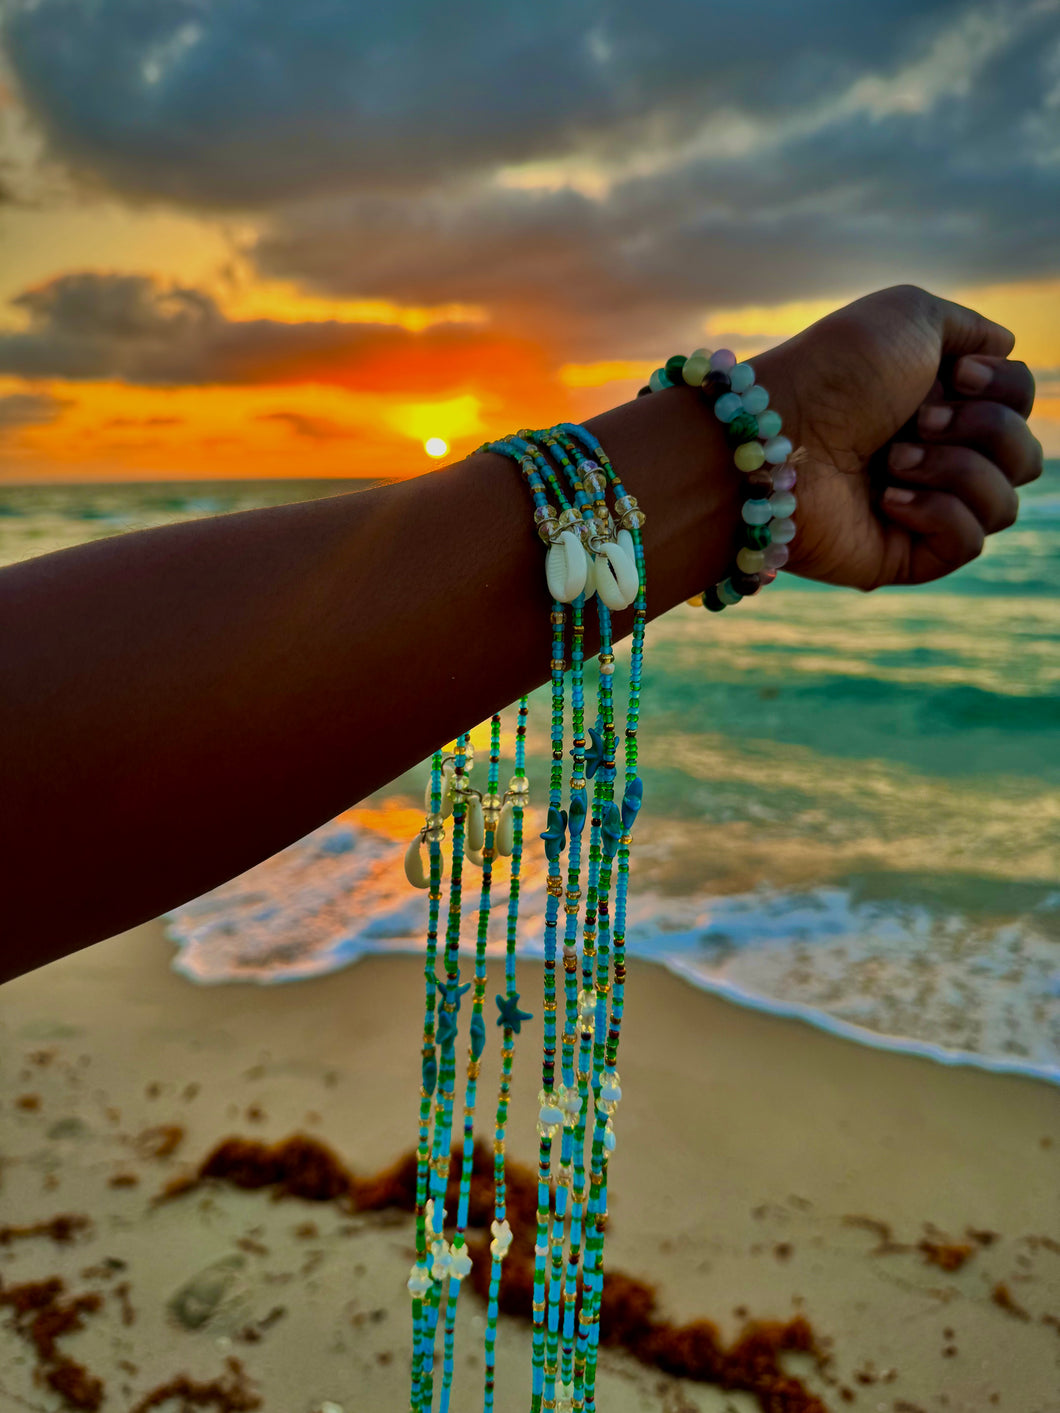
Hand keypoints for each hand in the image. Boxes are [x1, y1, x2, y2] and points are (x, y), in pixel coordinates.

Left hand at [749, 284, 1042, 591]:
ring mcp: (920, 509)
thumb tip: (1004, 351)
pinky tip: (888, 499)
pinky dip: (939, 514)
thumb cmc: (835, 371)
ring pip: (1006, 504)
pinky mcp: (903, 556)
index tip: (955, 376)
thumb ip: (970, 329)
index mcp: (940, 400)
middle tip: (916, 422)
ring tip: (892, 460)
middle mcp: (935, 455)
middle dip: (982, 431)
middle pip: (1027, 457)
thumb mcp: (910, 316)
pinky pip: (967, 545)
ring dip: (956, 470)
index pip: (1020, 406)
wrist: (777, 436)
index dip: (1003, 389)